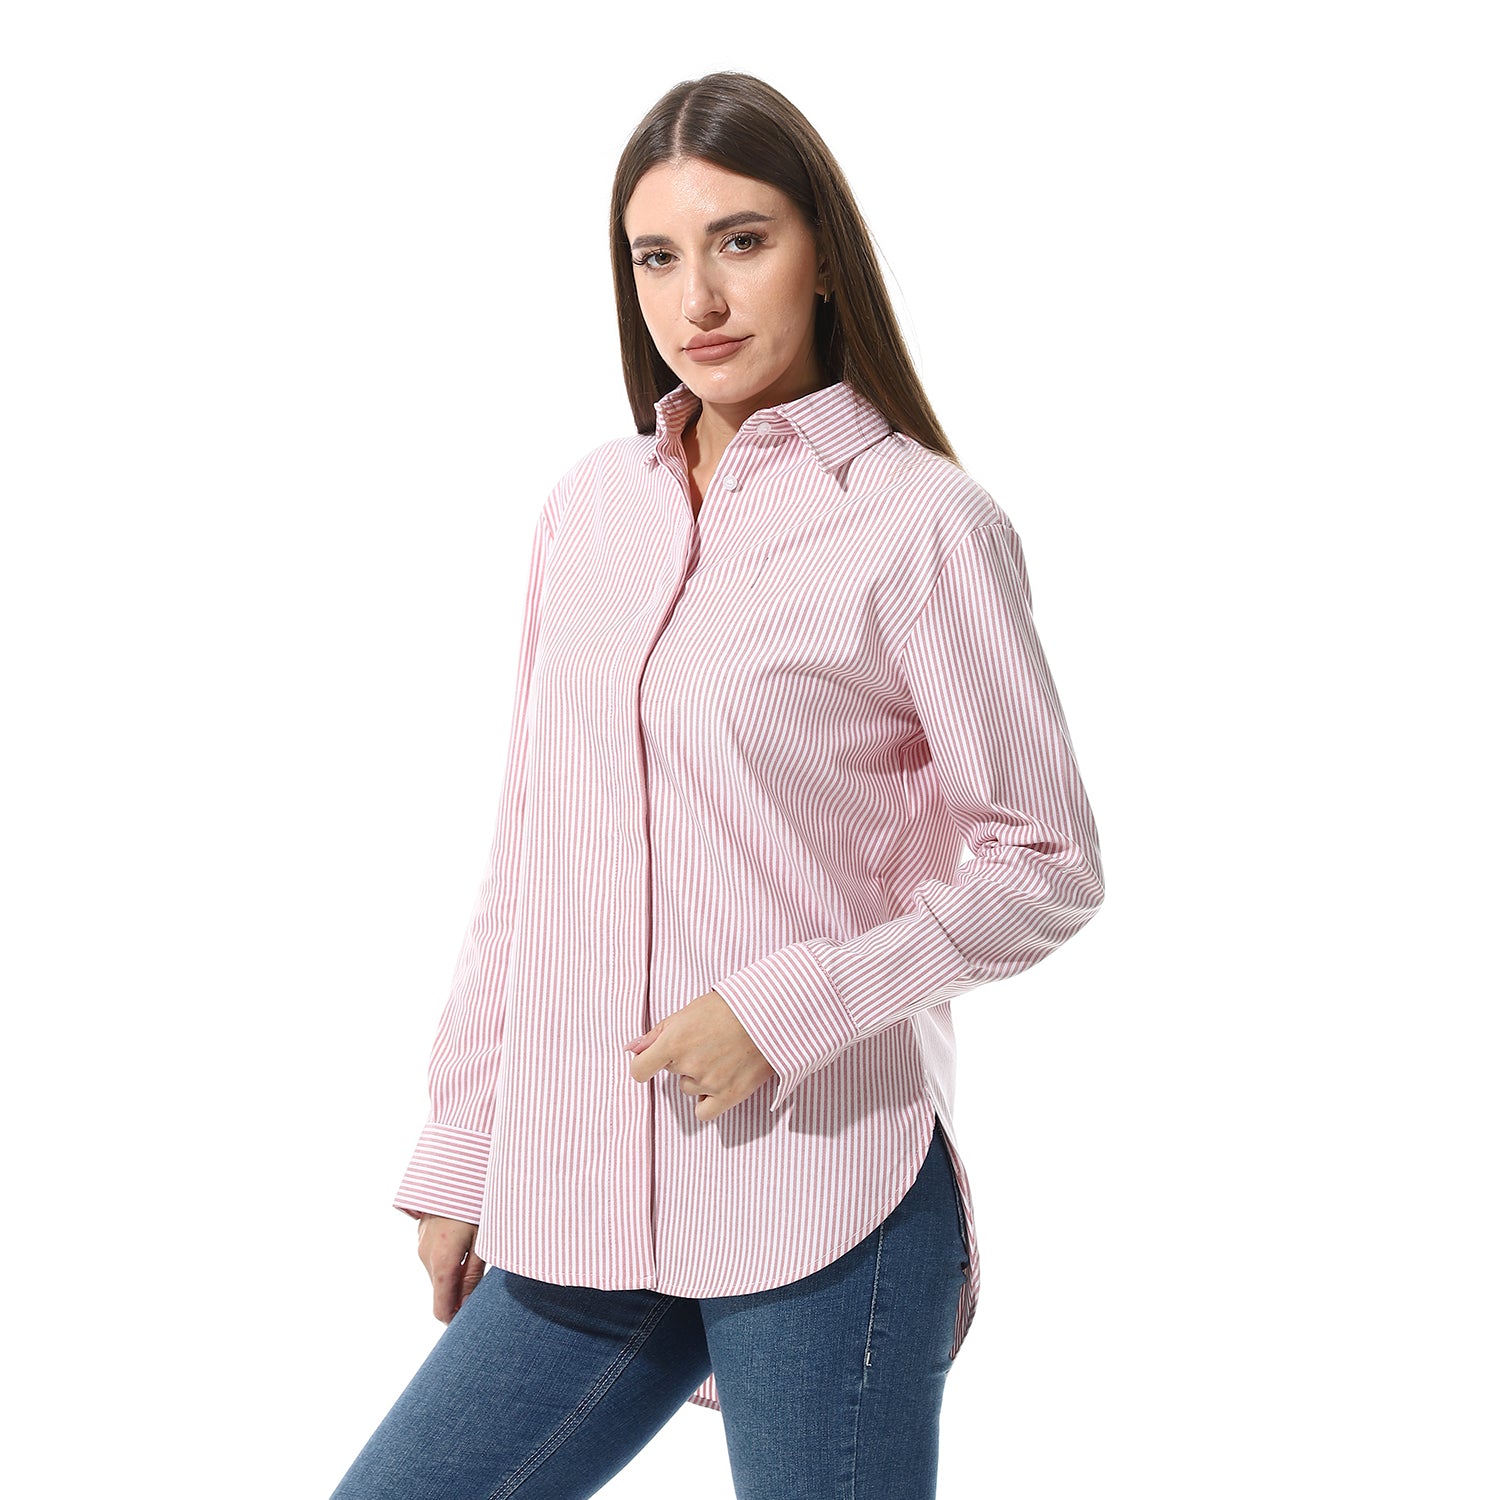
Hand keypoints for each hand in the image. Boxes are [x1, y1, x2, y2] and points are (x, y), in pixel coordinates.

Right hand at [416, 1214, 485, 1322]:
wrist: (456, 1170)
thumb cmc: (475, 1205)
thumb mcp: (483, 1241)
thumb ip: (473, 1276)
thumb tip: (467, 1306)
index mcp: (442, 1262)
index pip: (441, 1307)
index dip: (454, 1319)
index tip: (469, 1322)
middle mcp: (426, 1257)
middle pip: (441, 1293)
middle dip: (457, 1297)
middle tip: (482, 1293)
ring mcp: (421, 1244)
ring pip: (438, 1275)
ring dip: (454, 1277)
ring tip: (478, 1263)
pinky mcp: (422, 1234)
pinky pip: (434, 1258)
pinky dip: (449, 1261)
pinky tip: (466, 1246)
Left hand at [624, 988, 774, 1121]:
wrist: (771, 1014)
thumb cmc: (730, 1007)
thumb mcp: (688, 1012)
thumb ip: (656, 1033)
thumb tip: (631, 1048)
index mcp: (674, 1041)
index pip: (640, 1070)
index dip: (644, 1065)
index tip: (652, 1062)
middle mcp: (688, 1065)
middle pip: (672, 1073)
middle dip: (683, 1060)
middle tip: (707, 1042)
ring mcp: (709, 1083)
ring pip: (690, 1089)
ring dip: (699, 1077)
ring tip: (721, 1055)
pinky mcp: (729, 1096)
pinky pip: (704, 1111)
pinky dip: (708, 1100)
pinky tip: (720, 1081)